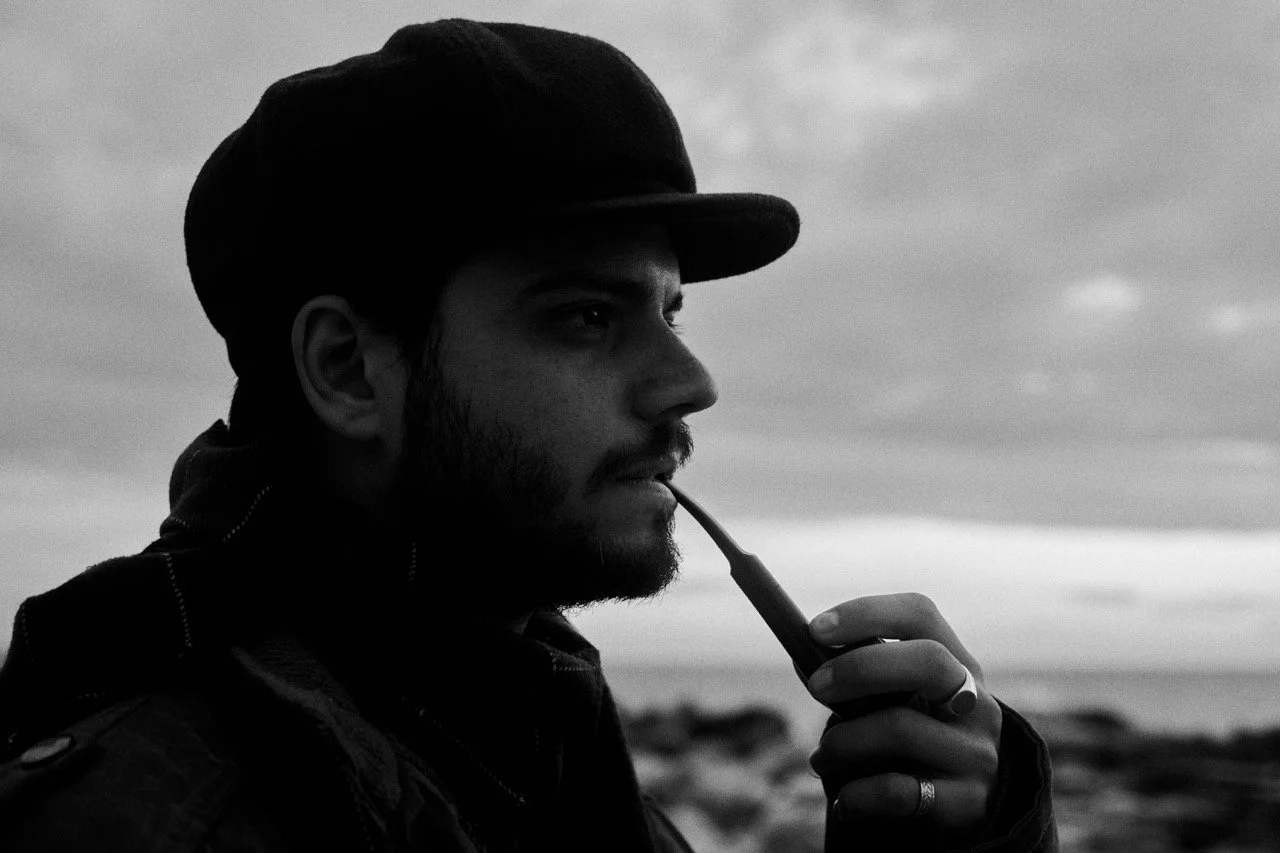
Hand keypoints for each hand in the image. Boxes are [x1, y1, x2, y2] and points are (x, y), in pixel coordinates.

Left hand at [804, 593, 1000, 838]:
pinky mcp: (968, 802)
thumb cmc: (913, 739)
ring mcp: (977, 752)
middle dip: (860, 669)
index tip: (815, 630)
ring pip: (902, 729)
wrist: (965, 810)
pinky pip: (898, 791)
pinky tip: (845, 800)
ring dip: (843, 741)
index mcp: (955, 661)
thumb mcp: (896, 701)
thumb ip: (857, 676)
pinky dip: (858, 793)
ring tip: (823, 757)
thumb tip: (802, 653)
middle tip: (816, 687)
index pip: (920, 614)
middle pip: (928, 661)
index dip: (865, 614)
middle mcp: (975, 701)